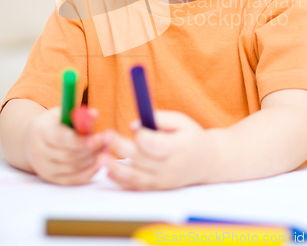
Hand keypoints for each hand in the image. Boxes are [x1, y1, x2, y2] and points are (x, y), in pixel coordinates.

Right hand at [24, 106, 107, 184]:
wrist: (31, 140)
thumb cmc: (53, 124)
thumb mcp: (62, 114)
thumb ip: (78, 115)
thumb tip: (94, 114)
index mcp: (41, 132)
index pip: (63, 139)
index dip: (82, 141)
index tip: (101, 138)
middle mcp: (39, 152)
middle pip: (70, 155)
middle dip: (93, 149)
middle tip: (109, 140)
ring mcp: (44, 168)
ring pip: (74, 168)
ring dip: (93, 159)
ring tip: (106, 148)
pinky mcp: (51, 179)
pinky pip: (73, 179)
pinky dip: (89, 172)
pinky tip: (99, 162)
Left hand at [100, 111, 214, 189]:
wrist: (206, 162)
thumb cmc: (191, 136)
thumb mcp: (181, 120)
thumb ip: (159, 118)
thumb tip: (134, 125)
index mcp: (179, 147)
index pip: (156, 145)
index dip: (142, 137)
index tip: (133, 127)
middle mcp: (170, 167)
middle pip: (141, 159)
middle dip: (121, 147)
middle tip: (106, 136)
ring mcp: (163, 180)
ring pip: (136, 177)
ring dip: (115, 168)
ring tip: (100, 158)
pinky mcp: (157, 187)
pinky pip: (136, 186)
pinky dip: (121, 181)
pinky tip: (108, 171)